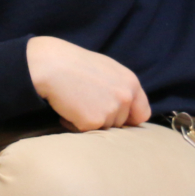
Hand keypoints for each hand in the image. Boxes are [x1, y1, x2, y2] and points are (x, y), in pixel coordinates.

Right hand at [26, 36, 149, 132]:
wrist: (52, 65)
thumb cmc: (75, 64)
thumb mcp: (108, 69)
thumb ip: (121, 87)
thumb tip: (126, 106)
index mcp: (131, 83)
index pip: (142, 113)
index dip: (129, 118)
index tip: (117, 118)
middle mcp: (125, 97)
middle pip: (120, 123)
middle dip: (104, 118)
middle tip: (85, 102)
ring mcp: (110, 110)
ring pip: (103, 128)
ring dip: (89, 121)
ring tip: (75, 102)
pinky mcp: (93, 122)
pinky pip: (85, 131)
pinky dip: (74, 124)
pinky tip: (67, 108)